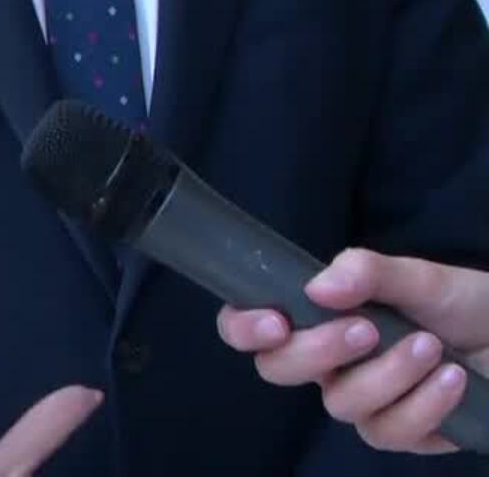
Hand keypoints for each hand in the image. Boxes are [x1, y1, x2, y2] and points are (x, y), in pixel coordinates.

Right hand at [216, 249, 488, 453]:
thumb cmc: (461, 303)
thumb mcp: (418, 275)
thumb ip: (366, 272)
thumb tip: (316, 288)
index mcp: (314, 318)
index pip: (248, 326)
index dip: (243, 328)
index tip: (275, 321)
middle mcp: (326, 362)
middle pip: (278, 370)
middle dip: (317, 352)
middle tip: (366, 329)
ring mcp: (361, 400)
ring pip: (341, 403)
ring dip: (388, 375)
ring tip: (432, 347)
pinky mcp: (401, 431)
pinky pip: (390, 431)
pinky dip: (423, 404)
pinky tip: (452, 378)